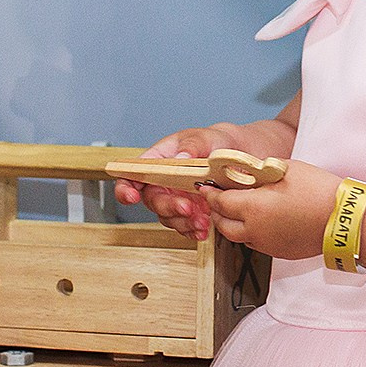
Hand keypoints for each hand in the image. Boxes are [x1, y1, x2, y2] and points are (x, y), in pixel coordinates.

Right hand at [114, 126, 246, 240]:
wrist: (240, 155)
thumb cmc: (216, 141)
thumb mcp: (206, 136)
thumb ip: (193, 145)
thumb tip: (181, 157)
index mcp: (158, 160)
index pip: (132, 174)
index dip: (125, 187)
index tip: (132, 196)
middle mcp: (163, 182)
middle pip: (152, 200)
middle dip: (168, 207)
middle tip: (186, 208)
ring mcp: (176, 198)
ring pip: (169, 217)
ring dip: (183, 222)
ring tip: (202, 220)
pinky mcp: (191, 212)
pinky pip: (185, 226)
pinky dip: (193, 230)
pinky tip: (204, 229)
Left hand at [201, 158, 342, 260]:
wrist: (345, 220)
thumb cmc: (319, 191)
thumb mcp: (286, 170)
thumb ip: (260, 173)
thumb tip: (246, 173)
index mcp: (253, 208)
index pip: (220, 202)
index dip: (210, 194)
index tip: (205, 187)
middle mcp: (255, 230)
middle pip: (223, 224)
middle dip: (217, 211)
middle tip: (217, 199)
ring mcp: (267, 245)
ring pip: (237, 237)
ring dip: (232, 224)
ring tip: (237, 210)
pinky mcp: (279, 253)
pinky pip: (256, 243)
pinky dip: (250, 233)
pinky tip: (259, 221)